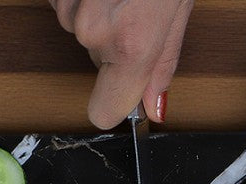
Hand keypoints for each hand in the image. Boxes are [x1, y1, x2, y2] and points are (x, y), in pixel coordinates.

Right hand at [51, 0, 193, 128]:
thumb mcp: (178, 7)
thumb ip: (163, 62)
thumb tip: (154, 107)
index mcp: (131, 42)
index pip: (104, 111)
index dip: (115, 104)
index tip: (123, 93)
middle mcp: (93, 30)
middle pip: (97, 61)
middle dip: (114, 40)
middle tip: (132, 5)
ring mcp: (68, 7)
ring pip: (82, 30)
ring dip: (98, 12)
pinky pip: (68, 5)